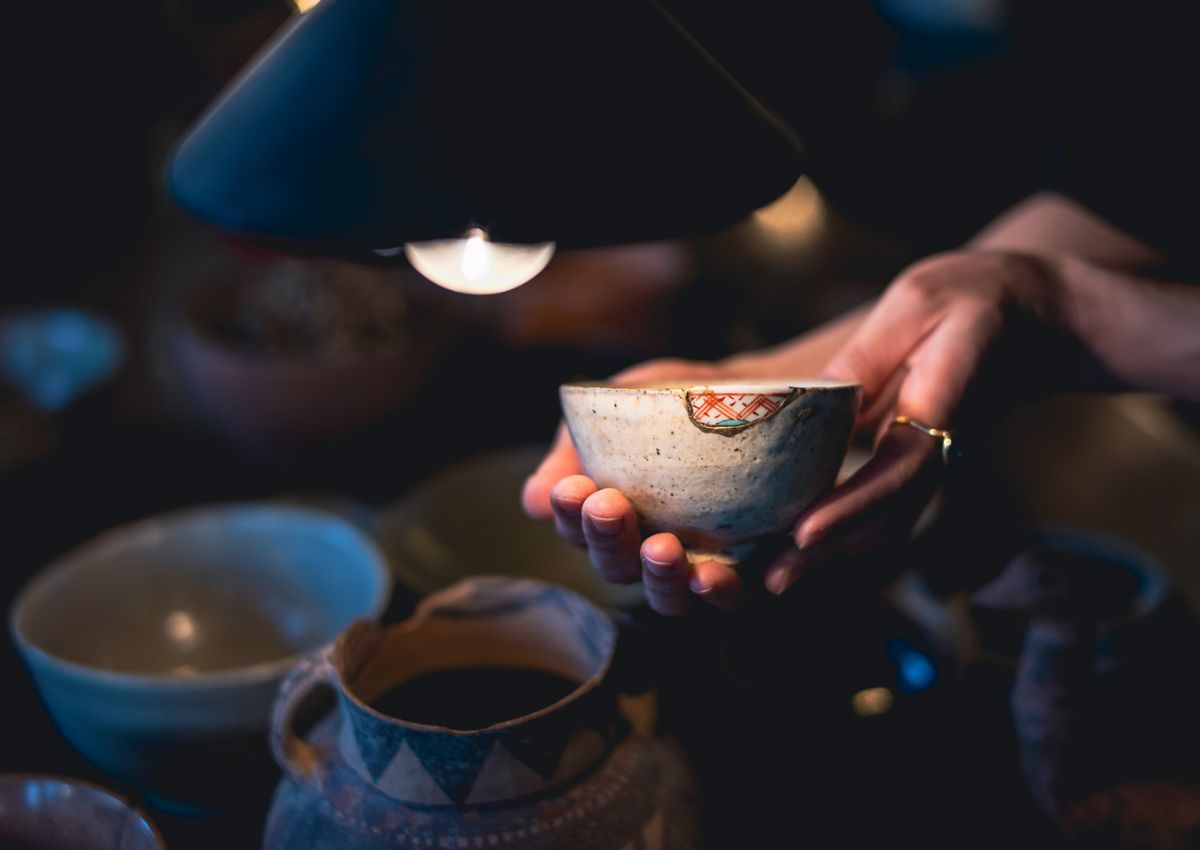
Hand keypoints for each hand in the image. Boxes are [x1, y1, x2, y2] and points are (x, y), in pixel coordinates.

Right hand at [523, 311, 867, 615]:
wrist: (747, 391)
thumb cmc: (668, 403)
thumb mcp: (616, 410)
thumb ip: (575, 447)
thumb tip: (535, 501)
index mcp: (605, 517)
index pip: (578, 528)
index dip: (569, 515)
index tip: (571, 487)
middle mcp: (641, 552)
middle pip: (615, 566)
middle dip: (607, 540)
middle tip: (608, 506)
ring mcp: (689, 568)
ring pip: (665, 595)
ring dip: (659, 577)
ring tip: (661, 548)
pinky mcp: (740, 572)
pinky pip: (729, 595)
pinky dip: (719, 591)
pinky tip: (711, 575)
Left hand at [765, 249, 1061, 594]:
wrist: (1034, 316)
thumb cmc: (970, 298)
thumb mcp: (915, 302)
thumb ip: (867, 350)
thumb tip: (811, 394)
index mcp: (938, 405)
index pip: (896, 471)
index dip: (852, 505)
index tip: (805, 532)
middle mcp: (939, 445)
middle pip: (888, 515)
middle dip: (831, 551)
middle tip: (773, 578)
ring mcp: (933, 460)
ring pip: (888, 522)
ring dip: (835, 554)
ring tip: (776, 577)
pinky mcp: (919, 462)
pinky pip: (885, 508)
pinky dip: (846, 535)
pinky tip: (803, 552)